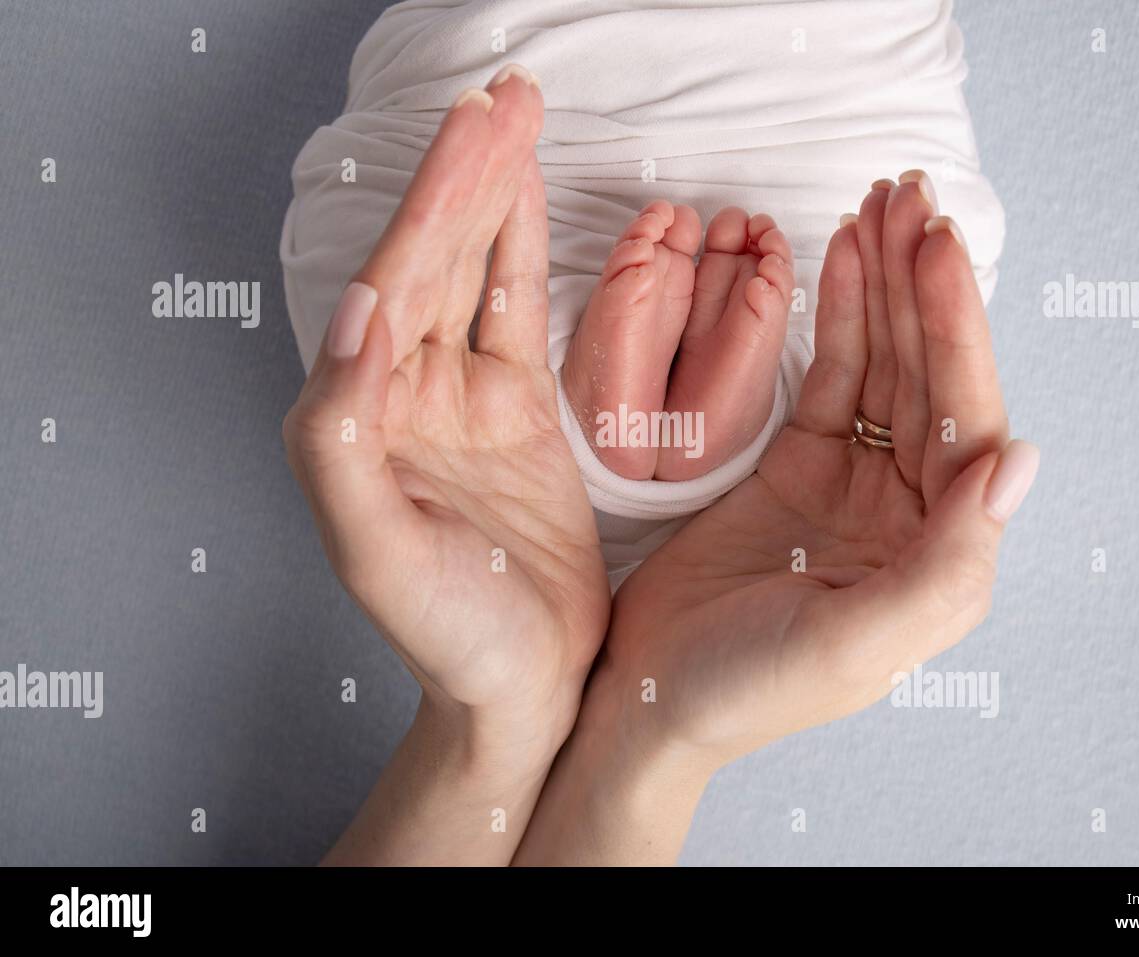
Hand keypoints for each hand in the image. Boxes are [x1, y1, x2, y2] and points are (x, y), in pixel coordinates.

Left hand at [282, 69, 608, 861]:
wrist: (522, 683)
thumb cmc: (445, 635)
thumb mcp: (377, 550)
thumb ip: (344, 434)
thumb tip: (356, 312)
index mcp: (364, 416)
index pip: (393, 286)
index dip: (430, 206)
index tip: (468, 135)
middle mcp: (407, 394)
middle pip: (432, 259)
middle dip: (464, 174)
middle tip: (501, 98)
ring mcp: (464, 399)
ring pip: (473, 274)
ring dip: (491, 195)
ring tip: (514, 118)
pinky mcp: (518, 414)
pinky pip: (516, 315)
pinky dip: (520, 253)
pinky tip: (523, 201)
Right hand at [515, 172, 1038, 863]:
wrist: (646, 695)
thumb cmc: (747, 688)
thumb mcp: (852, 642)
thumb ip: (947, 564)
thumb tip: (1020, 462)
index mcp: (939, 555)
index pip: (964, 421)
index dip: (956, 332)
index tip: (938, 250)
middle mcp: (910, 510)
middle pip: (930, 377)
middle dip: (924, 285)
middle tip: (910, 197)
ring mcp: (856, 481)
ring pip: (885, 364)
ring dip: (887, 284)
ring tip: (882, 205)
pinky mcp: (801, 463)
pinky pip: (833, 376)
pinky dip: (842, 315)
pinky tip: (845, 257)